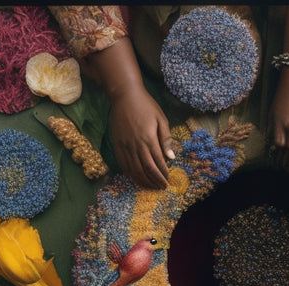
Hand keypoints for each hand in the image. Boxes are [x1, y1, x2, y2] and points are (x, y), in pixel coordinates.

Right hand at [83, 37, 174, 188]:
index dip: (163, 174)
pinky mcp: (117, 144)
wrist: (124, 94)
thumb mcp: (161, 119)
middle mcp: (136, 145)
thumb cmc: (146, 105)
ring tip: (151, 186)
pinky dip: (130, 174)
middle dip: (155, 181)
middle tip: (161, 187)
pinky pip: (123, 164)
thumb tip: (171, 158)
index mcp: (149, 139)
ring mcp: (125, 146)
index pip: (158, 163)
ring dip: (143, 181)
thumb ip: (166, 139)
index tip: (168, 181)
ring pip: (134, 170)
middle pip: (146, 170)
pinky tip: (136, 178)